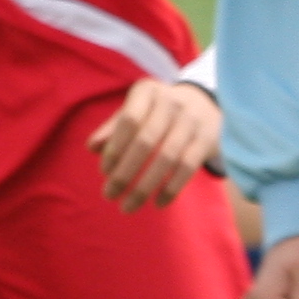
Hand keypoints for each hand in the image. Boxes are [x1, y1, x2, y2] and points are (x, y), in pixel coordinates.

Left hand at [90, 74, 220, 210]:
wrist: (204, 105)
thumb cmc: (156, 113)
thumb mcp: (134, 111)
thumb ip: (113, 128)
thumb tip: (92, 147)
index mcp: (147, 92)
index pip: (129, 121)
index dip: (115, 148)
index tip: (104, 172)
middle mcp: (171, 102)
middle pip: (146, 141)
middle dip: (125, 172)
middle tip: (109, 195)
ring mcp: (191, 121)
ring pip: (167, 158)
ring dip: (144, 186)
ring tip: (127, 206)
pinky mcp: (206, 139)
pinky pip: (187, 167)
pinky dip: (171, 189)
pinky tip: (157, 204)